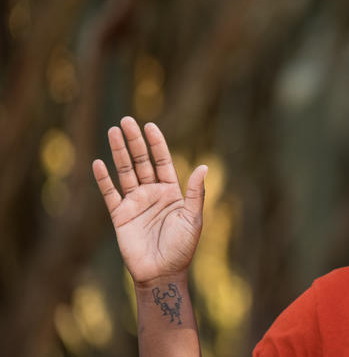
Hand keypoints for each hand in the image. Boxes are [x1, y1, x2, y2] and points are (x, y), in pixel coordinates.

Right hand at [92, 116, 206, 285]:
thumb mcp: (193, 218)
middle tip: (126, 121)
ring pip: (125, 172)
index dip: (157, 144)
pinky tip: (98, 163)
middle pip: (142, 162)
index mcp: (172, 192)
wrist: (162, 273)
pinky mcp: (120, 216)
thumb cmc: (182, 248)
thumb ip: (195, 193)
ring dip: (119, 153)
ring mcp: (135, 203)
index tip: (150, 126)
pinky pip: (110, 194)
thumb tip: (203, 167)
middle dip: (135, 142)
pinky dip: (104, 179)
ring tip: (112, 132)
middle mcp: (152, 194)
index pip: (162, 162)